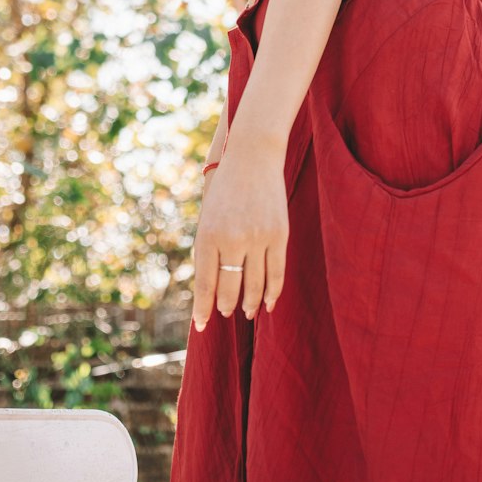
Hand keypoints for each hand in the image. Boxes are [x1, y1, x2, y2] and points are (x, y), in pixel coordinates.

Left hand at [192, 139, 287, 330]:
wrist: (253, 156)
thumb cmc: (225, 188)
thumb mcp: (208, 216)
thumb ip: (208, 249)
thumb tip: (210, 287)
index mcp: (208, 235)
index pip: (205, 284)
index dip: (203, 308)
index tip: (202, 325)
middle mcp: (233, 240)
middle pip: (230, 289)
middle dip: (226, 306)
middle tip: (226, 314)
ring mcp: (258, 238)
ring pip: (254, 286)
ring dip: (249, 304)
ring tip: (245, 311)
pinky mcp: (280, 235)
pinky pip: (276, 274)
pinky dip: (272, 293)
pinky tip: (267, 303)